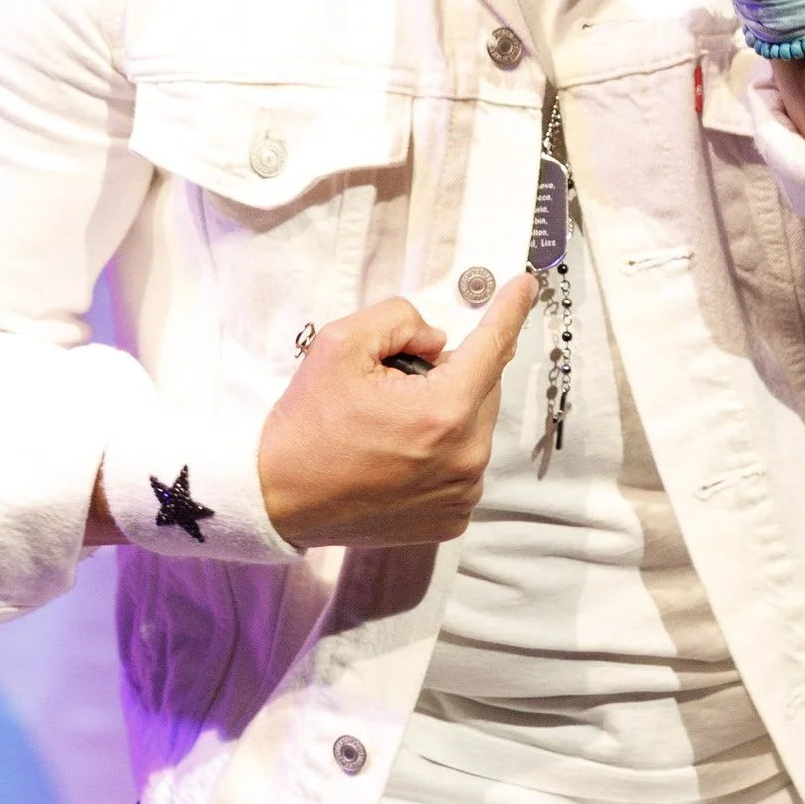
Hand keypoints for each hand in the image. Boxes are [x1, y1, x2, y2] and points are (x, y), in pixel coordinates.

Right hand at [257, 281, 540, 548]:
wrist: (277, 499)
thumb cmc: (307, 424)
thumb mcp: (341, 343)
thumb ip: (400, 320)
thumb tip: (438, 339)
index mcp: (444, 412)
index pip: (493, 345)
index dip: (510, 309)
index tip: (526, 285)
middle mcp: (465, 458)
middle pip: (482, 387)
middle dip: (449, 372)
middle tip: (395, 380)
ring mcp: (461, 494)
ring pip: (473, 426)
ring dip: (445, 412)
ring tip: (388, 425)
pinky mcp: (450, 518)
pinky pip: (462, 465)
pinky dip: (440, 450)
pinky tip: (396, 455)